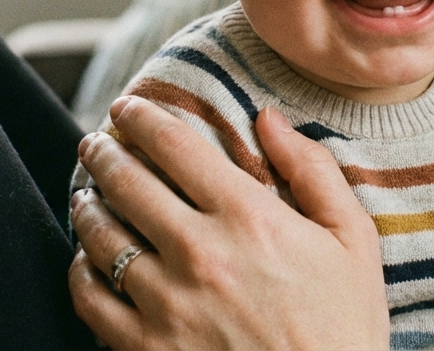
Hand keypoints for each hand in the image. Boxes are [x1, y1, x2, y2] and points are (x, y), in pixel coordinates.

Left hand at [68, 96, 389, 349]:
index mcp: (248, 217)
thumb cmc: (345, 326)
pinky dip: (80, 270)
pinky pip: (89, 299)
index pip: (173, 144)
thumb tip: (268, 119)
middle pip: (124, 180)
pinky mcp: (144, 349)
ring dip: (86, 203)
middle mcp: (199, 254)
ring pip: (98, 235)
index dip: (142, 115)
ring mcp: (166, 305)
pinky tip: (87, 259)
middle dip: (102, 150)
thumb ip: (313, 171)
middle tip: (96, 142)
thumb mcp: (353, 240)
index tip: (129, 106)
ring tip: (87, 194)